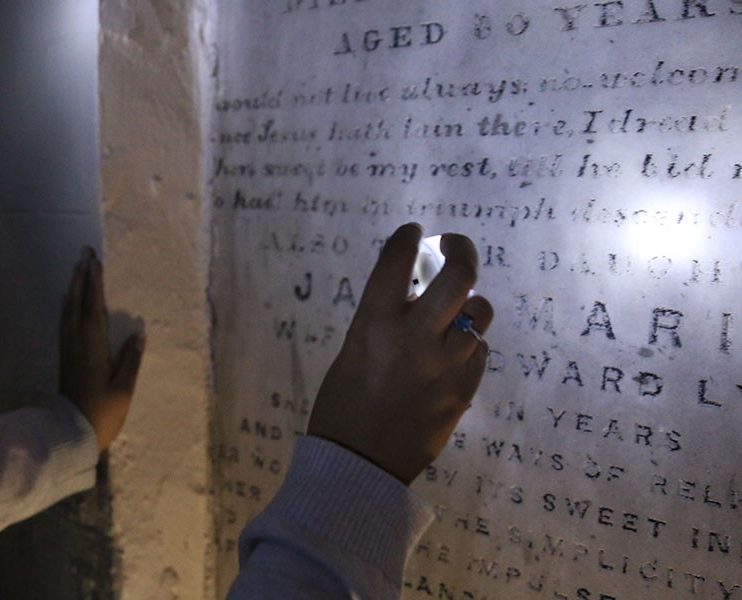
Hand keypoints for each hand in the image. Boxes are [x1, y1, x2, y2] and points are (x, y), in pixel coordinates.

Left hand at [59, 247, 143, 451]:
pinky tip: (69, 300)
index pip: (94, 309)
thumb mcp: (123, 389)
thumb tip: (139, 334)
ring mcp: (69, 350)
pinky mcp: (66, 358)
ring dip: (73, 288)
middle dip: (81, 277)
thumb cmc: (103, 413)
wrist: (72, 434)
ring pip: (69, 311)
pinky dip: (68, 306)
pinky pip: (65, 323)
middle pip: (77, 304)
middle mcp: (77, 344)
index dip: (95, 285)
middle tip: (85, 253)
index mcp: (93, 348)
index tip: (96, 262)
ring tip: (78, 269)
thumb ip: (130, 360)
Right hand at [307, 223, 492, 484]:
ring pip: (481, 311)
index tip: (415, 231)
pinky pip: (480, 352)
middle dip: (462, 249)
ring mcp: (445, 366)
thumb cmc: (343, 405)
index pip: (397, 259)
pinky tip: (453, 356)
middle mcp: (415, 338)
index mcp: (374, 324)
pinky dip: (469, 346)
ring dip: (469, 305)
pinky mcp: (463, 392)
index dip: (408, 237)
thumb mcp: (354, 350)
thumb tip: (414, 292)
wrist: (359, 465)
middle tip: (455, 245)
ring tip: (456, 313)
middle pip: (460, 275)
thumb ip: (384, 319)